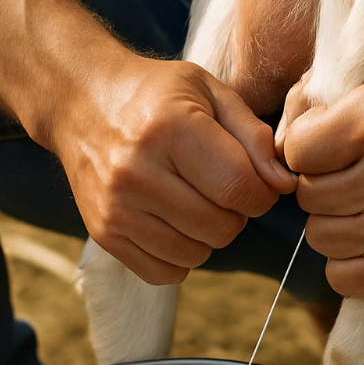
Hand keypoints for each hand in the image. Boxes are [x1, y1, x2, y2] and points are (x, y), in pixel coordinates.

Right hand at [48, 43, 296, 284]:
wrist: (81, 100)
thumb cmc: (156, 94)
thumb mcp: (210, 92)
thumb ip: (254, 137)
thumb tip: (282, 186)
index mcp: (170, 130)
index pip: (239, 188)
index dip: (263, 193)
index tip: (256, 180)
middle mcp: (138, 172)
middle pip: (221, 227)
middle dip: (236, 213)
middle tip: (220, 187)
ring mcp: (116, 207)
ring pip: (196, 254)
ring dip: (208, 234)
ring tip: (194, 200)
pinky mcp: (103, 232)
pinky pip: (165, 272)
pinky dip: (180, 255)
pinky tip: (173, 222)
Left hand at [279, 49, 363, 295]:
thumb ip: (321, 94)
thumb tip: (272, 142)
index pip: (294, 151)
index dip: (307, 144)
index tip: (331, 140)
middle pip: (305, 196)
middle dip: (321, 180)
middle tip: (351, 169)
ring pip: (318, 236)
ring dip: (333, 218)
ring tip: (362, 199)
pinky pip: (340, 276)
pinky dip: (347, 258)